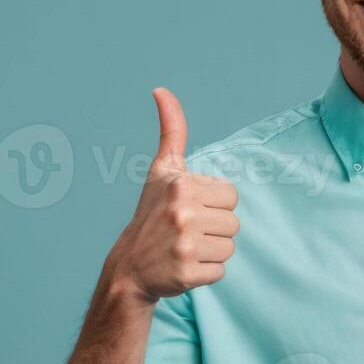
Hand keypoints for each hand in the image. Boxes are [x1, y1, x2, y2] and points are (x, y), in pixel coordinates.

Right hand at [104, 87, 238, 302]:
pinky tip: (183, 266)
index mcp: (181, 184)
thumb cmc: (152, 213)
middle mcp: (182, 212)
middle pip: (233, 223)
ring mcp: (184, 244)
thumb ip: (171, 130)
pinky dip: (206, 273)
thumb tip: (161, 90)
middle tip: (186, 231)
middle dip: (214, 229)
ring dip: (211, 251)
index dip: (214, 204)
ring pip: (229, 248)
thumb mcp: (161, 170)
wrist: (130, 266)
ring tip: (185, 248)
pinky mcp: (188, 273)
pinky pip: (220, 272)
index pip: (231, 195)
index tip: (190, 208)